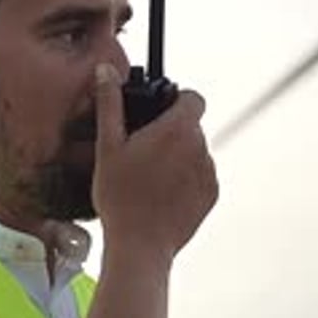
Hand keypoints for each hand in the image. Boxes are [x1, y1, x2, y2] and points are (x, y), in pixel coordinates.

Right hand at [92, 63, 217, 258]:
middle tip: (143, 150)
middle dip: (172, 131)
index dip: (176, 100)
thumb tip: (107, 72)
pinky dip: (186, 179)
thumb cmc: (120, 198)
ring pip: (196, 151)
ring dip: (179, 156)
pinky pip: (201, 176)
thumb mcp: (107, 146)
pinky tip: (161, 192)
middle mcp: (200, 148)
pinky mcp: (211, 196)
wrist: (139, 245)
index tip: (158, 112)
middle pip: (192, 126)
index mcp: (178, 129)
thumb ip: (110, 103)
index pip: (193, 97)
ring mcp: (208, 173)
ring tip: (150, 176)